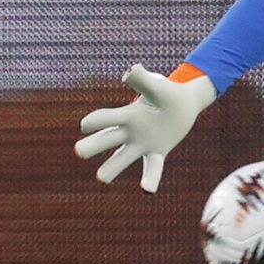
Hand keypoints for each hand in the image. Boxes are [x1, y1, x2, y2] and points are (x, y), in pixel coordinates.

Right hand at [75, 64, 215, 192]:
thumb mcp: (156, 85)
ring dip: (112, 168)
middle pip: (106, 139)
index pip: (104, 118)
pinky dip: (150, 179)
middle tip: (79, 151)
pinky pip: (152, 167)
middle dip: (92, 145)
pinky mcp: (157, 152)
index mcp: (126, 114)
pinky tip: (147, 191)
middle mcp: (129, 132)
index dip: (94, 121)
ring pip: (122, 158)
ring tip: (101, 178)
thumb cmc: (166, 93)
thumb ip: (143, 79)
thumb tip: (131, 71)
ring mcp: (141, 144)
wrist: (185, 104)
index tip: (86, 125)